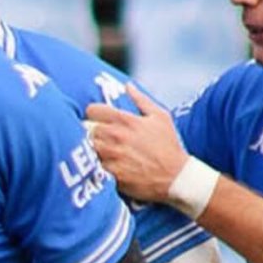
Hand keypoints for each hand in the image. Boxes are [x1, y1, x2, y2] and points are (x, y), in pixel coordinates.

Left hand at [85, 83, 189, 202]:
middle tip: (98, 138)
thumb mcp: (160, 117)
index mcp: (125, 120)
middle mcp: (116, 136)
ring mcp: (112, 156)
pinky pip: (94, 167)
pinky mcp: (111, 174)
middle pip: (86, 130)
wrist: (176, 176)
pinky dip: (96, 166)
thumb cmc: (168, 145)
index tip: (96, 119)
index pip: (92, 110)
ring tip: (100, 153)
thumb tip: (128, 86)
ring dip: (92, 149)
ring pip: (87, 148)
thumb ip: (141, 100)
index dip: (93, 114)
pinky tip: (105, 167)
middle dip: (91, 132)